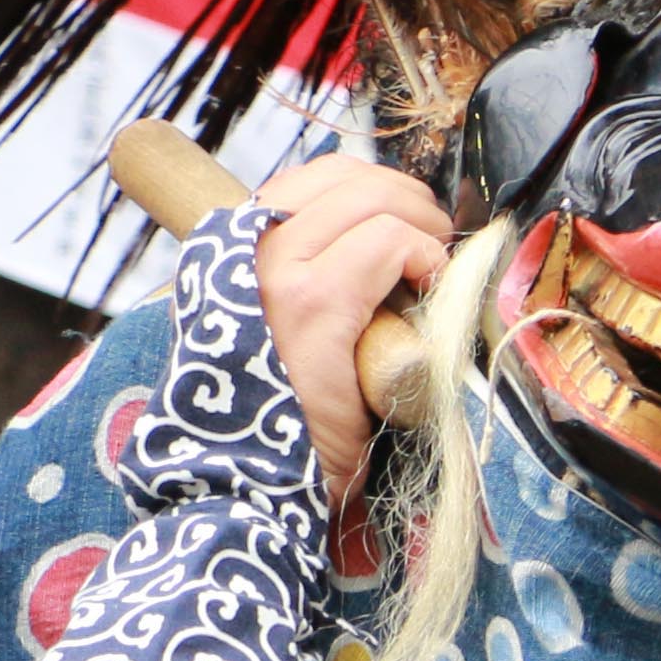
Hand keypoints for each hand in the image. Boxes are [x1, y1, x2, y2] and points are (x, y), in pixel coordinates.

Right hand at [248, 157, 450, 511]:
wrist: (244, 484)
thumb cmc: (277, 417)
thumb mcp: (279, 329)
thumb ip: (308, 278)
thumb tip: (378, 240)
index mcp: (226, 248)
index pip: (312, 179)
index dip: (373, 192)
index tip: (406, 229)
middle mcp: (240, 246)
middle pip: (345, 177)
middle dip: (406, 200)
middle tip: (434, 243)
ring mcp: (273, 271)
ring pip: (371, 198)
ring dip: (421, 223)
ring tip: (433, 267)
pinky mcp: (310, 304)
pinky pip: (387, 242)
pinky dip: (422, 255)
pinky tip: (426, 287)